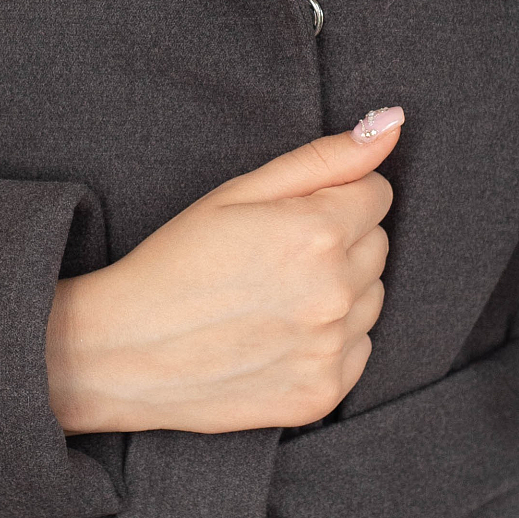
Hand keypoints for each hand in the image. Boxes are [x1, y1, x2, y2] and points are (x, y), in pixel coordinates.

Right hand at [45, 112, 403, 435]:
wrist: (124, 352)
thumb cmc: (175, 262)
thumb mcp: (238, 192)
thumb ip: (324, 158)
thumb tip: (394, 123)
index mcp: (316, 232)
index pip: (377, 195)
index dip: (333, 198)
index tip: (288, 217)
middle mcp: (334, 293)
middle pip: (378, 245)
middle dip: (339, 241)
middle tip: (274, 257)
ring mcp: (330, 349)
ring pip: (372, 299)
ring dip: (339, 291)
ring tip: (274, 297)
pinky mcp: (323, 394)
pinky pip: (358, 350)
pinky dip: (330, 341)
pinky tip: (278, 335)